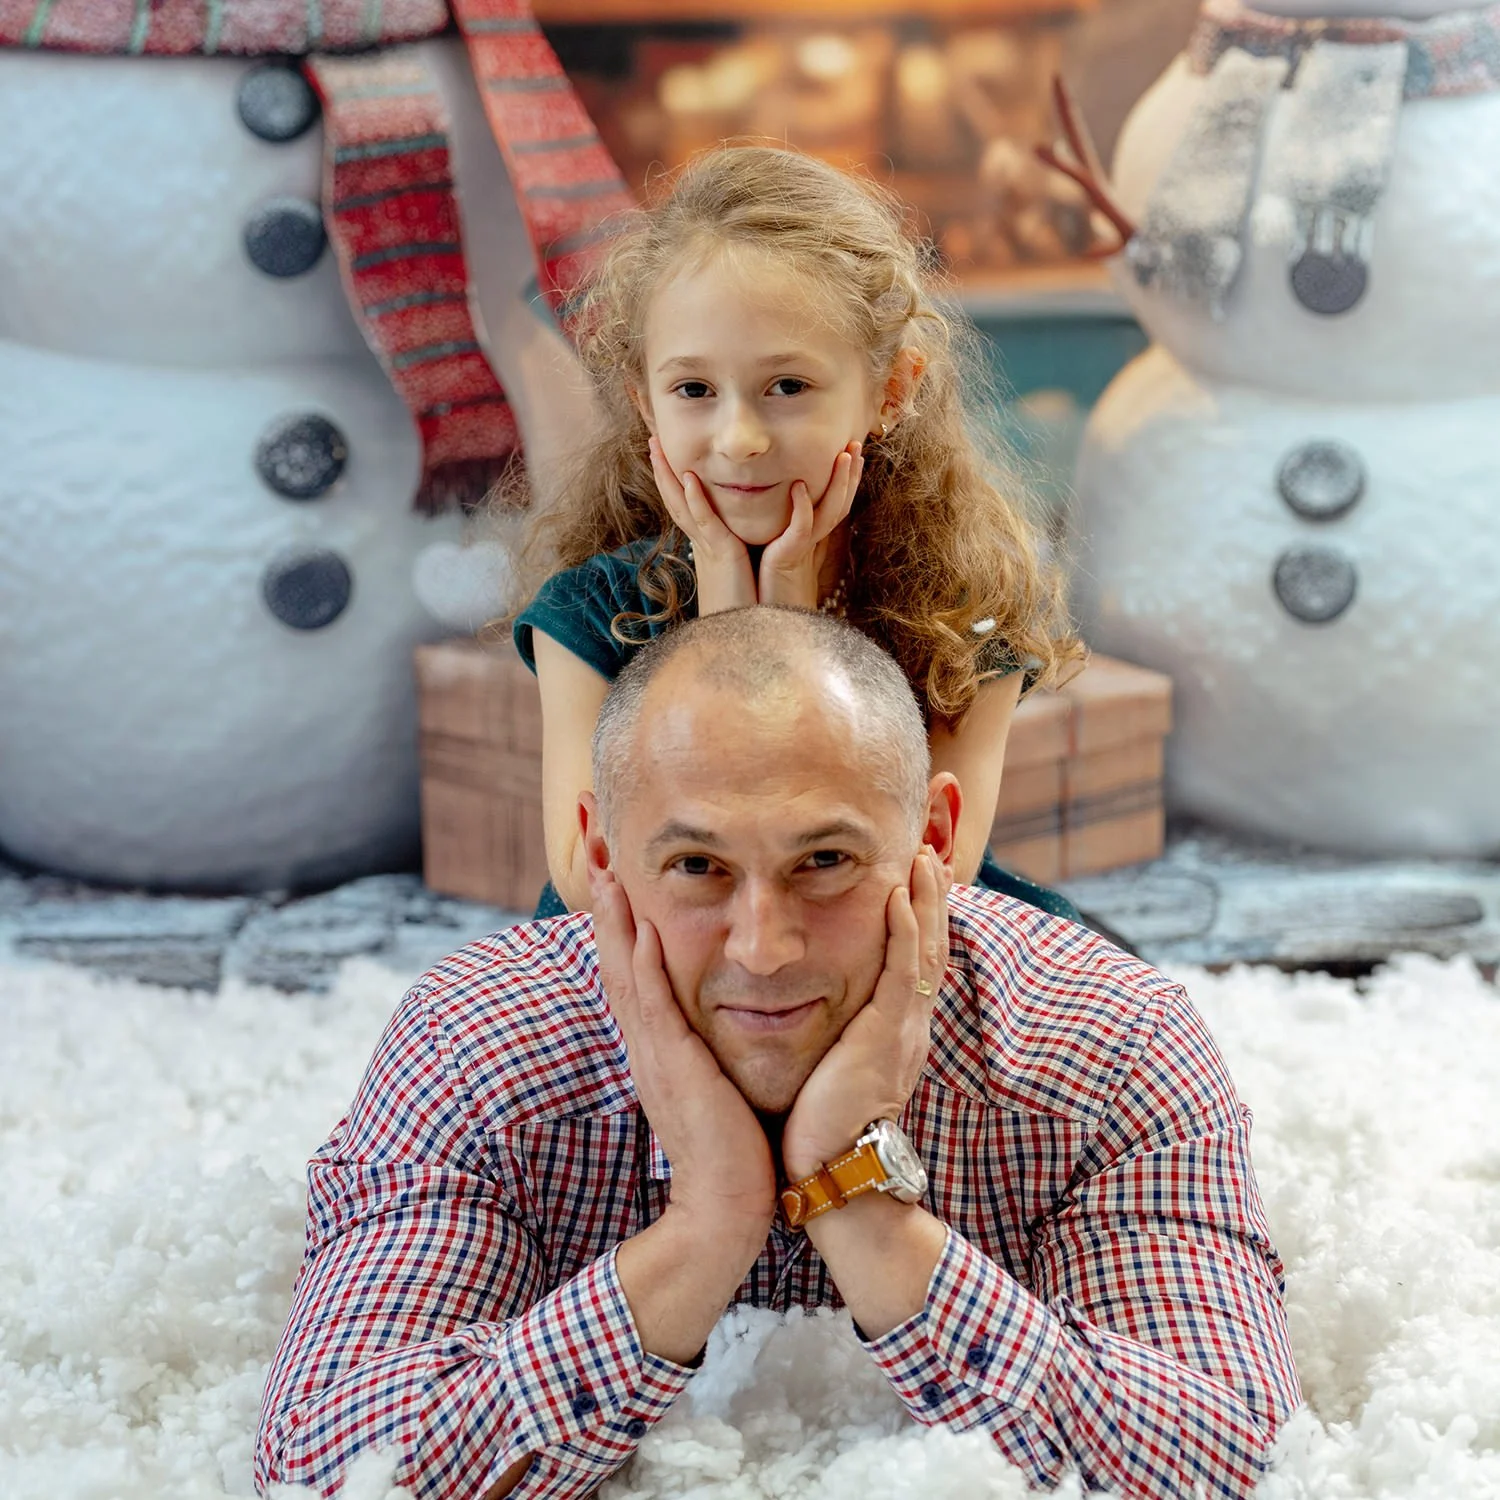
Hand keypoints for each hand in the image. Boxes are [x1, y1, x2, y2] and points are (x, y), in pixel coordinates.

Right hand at [592, 869, 776, 1234]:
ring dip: (615, 917)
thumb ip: (703, 1043)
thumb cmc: (731, 1145)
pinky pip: (655, 1008)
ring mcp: (655, 1053)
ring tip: (605, 865)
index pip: (630, 964)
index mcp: (655, 1041)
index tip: (612, 865)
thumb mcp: (711, 1079)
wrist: (725, 1205)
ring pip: (626, 970)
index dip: (618, 914)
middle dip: (605, 898)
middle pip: (615, 955)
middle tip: (593, 841)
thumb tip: (714, 1012)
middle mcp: (645, 1041)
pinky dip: (646, 966)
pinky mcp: (675, 1068)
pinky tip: (645, 929)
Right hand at [648, 436, 756, 613]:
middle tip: (652, 441)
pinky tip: (690, 479)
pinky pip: (705, 524)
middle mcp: (703, 545)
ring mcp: (708, 550)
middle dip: (663, 471)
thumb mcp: (745, 572)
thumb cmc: (751, 610)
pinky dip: (696, 501)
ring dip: (669, 476)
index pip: (689, 507)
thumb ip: (743, 552)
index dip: (676, 482)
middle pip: (676, 500)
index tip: (667, 456)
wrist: (748, 639)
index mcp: (709, 547)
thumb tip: (745, 542)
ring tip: (656, 449)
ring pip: (683, 506)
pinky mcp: (721, 557)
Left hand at [757, 443, 863, 610]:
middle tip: (857, 445)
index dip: (846, 481)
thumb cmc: (764, 596)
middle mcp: (811, 543)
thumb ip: (779, 537)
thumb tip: (777, 516)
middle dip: (850, 475)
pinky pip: (800, 528)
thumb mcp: (774, 558)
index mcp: (808, 540)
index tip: (851, 453)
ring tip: (844, 455)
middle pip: (839, 503)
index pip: (832, 504)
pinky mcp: (789, 558)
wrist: (762, 628)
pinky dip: (801, 507)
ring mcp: (803, 550)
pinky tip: (800, 486)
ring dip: (838, 483)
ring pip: (829, 511)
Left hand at [780, 847, 951, 1181]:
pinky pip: (901, 970)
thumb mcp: (833, 1067)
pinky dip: (904, 930)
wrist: (831, 1169)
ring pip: (924, 950)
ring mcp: (902, 1028)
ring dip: (925, 901)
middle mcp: (908, 1024)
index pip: (915, 962)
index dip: (920, 920)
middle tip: (931, 853)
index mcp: (896, 1032)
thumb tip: (808, 1009)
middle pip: (931, 947)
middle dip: (932, 900)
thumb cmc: (819, 1125)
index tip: (914, 880)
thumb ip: (833, 1036)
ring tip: (924, 858)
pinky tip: (899, 896)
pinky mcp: (885, 1034)